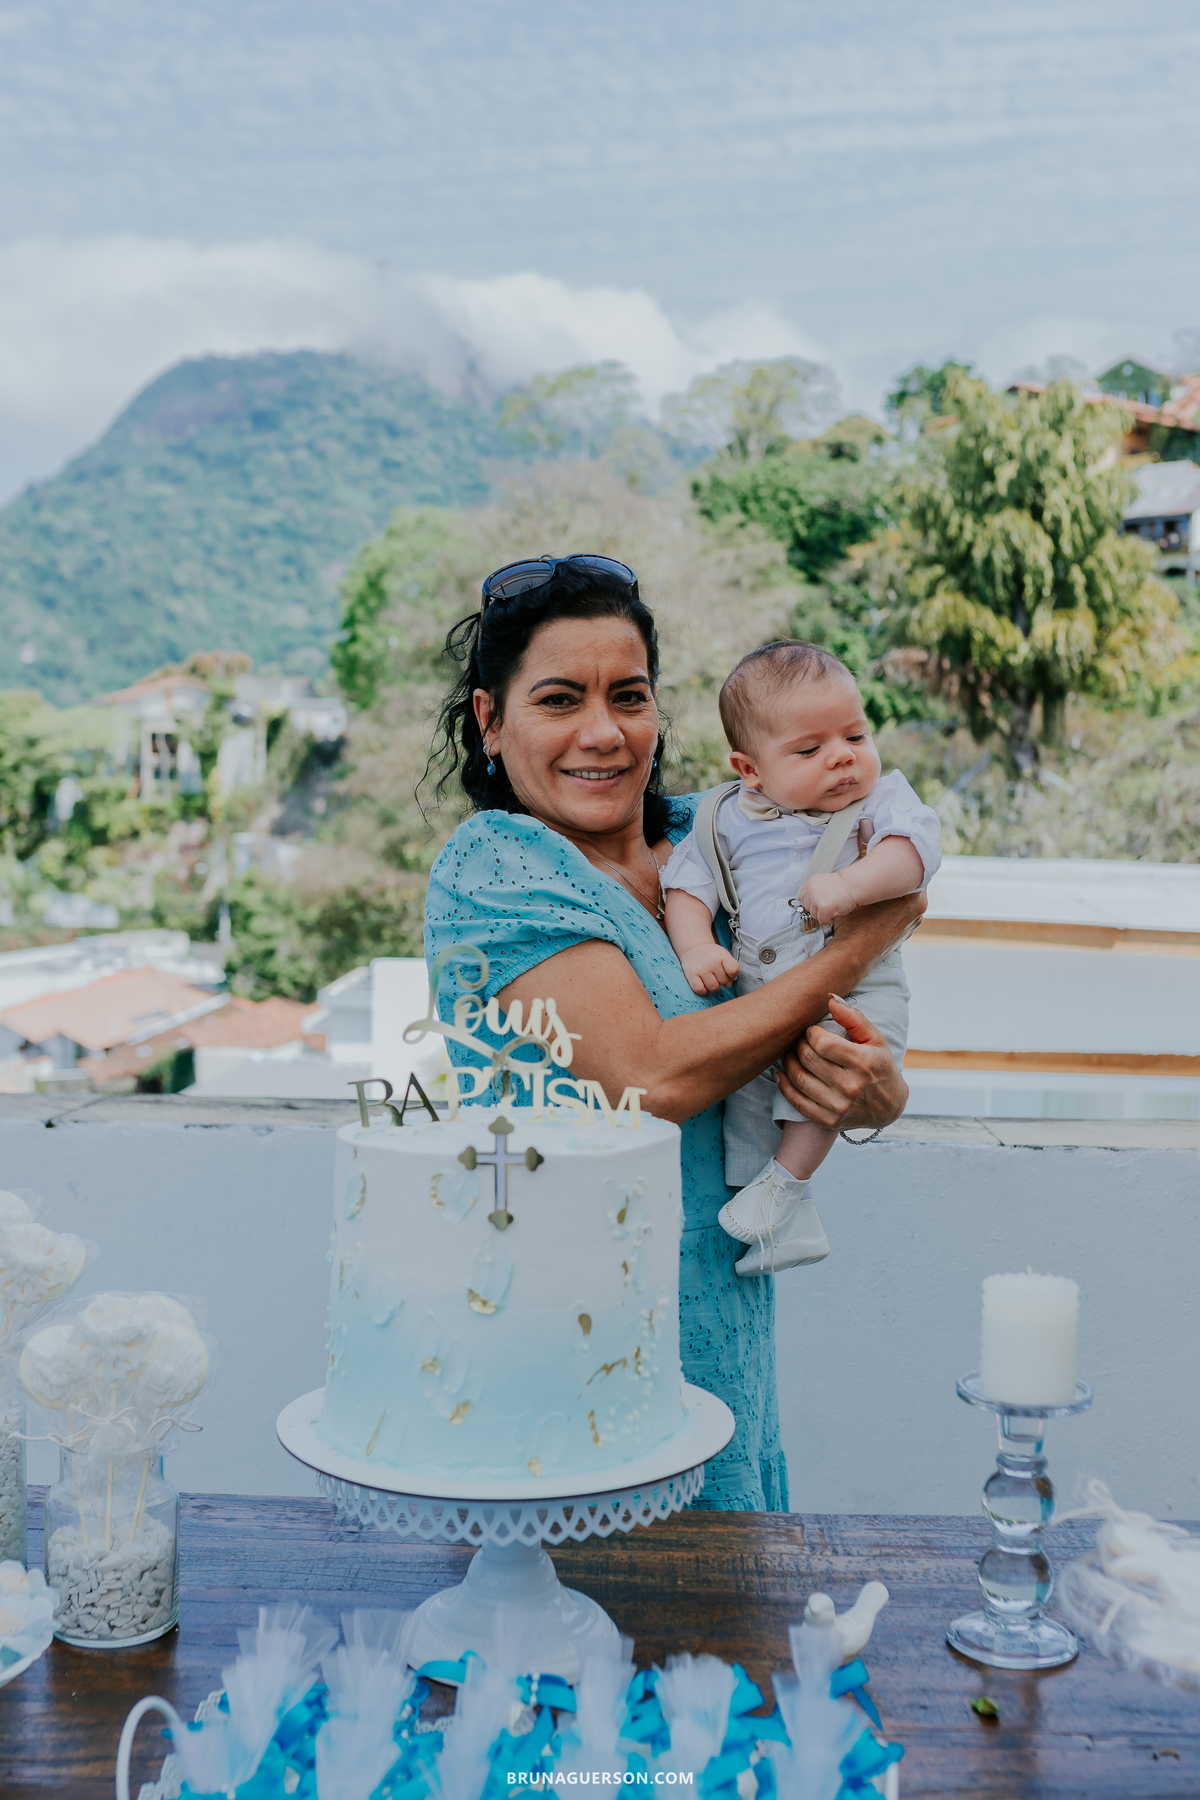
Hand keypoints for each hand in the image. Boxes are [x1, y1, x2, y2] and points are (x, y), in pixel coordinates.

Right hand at [679, 943, 740, 995]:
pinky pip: (700, 990)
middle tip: (716, 975)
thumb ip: (731, 970)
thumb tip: (727, 985)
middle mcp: (711, 961)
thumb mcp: (724, 956)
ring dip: (713, 987)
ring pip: (713, 988)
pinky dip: (703, 991)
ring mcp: (701, 969)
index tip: (727, 973)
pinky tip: (703, 985)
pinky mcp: (691, 975)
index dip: (732, 975)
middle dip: (721, 980)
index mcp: (722, 955)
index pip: (734, 970)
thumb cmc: (712, 955)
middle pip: (723, 981)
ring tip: (710, 980)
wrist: (694, 948)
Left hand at [776, 994, 907, 1131]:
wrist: (889, 1106)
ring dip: (789, 1062)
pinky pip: (797, 1102)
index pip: (822, 1043)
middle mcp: (850, 1087)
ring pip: (799, 1079)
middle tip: (800, 1041)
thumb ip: (853, 1018)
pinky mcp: (829, 1121)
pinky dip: (784, 1086)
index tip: (812, 1031)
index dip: (811, 1033)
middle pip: (807, 1059)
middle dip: (798, 1045)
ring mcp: (839, 1107)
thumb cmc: (880, 1065)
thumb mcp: (875, 1039)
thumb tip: (830, 999)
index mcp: (863, 1063)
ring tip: (791, 1054)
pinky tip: (781, 1074)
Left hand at [798, 870, 856, 925]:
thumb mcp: (825, 883)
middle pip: (808, 908)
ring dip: (824, 914)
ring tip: (834, 906)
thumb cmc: (843, 886)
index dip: (811, 903)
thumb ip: (816, 891)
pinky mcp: (823, 909)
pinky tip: (836, 911)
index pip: (802, 898)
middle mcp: (811, 891)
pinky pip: (823, 920)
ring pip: (815, 915)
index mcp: (811, 883)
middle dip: (818, 909)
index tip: (818, 904)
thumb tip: (811, 902)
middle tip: (830, 904)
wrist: (853, 886)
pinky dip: (830, 919)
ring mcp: (816, 900)